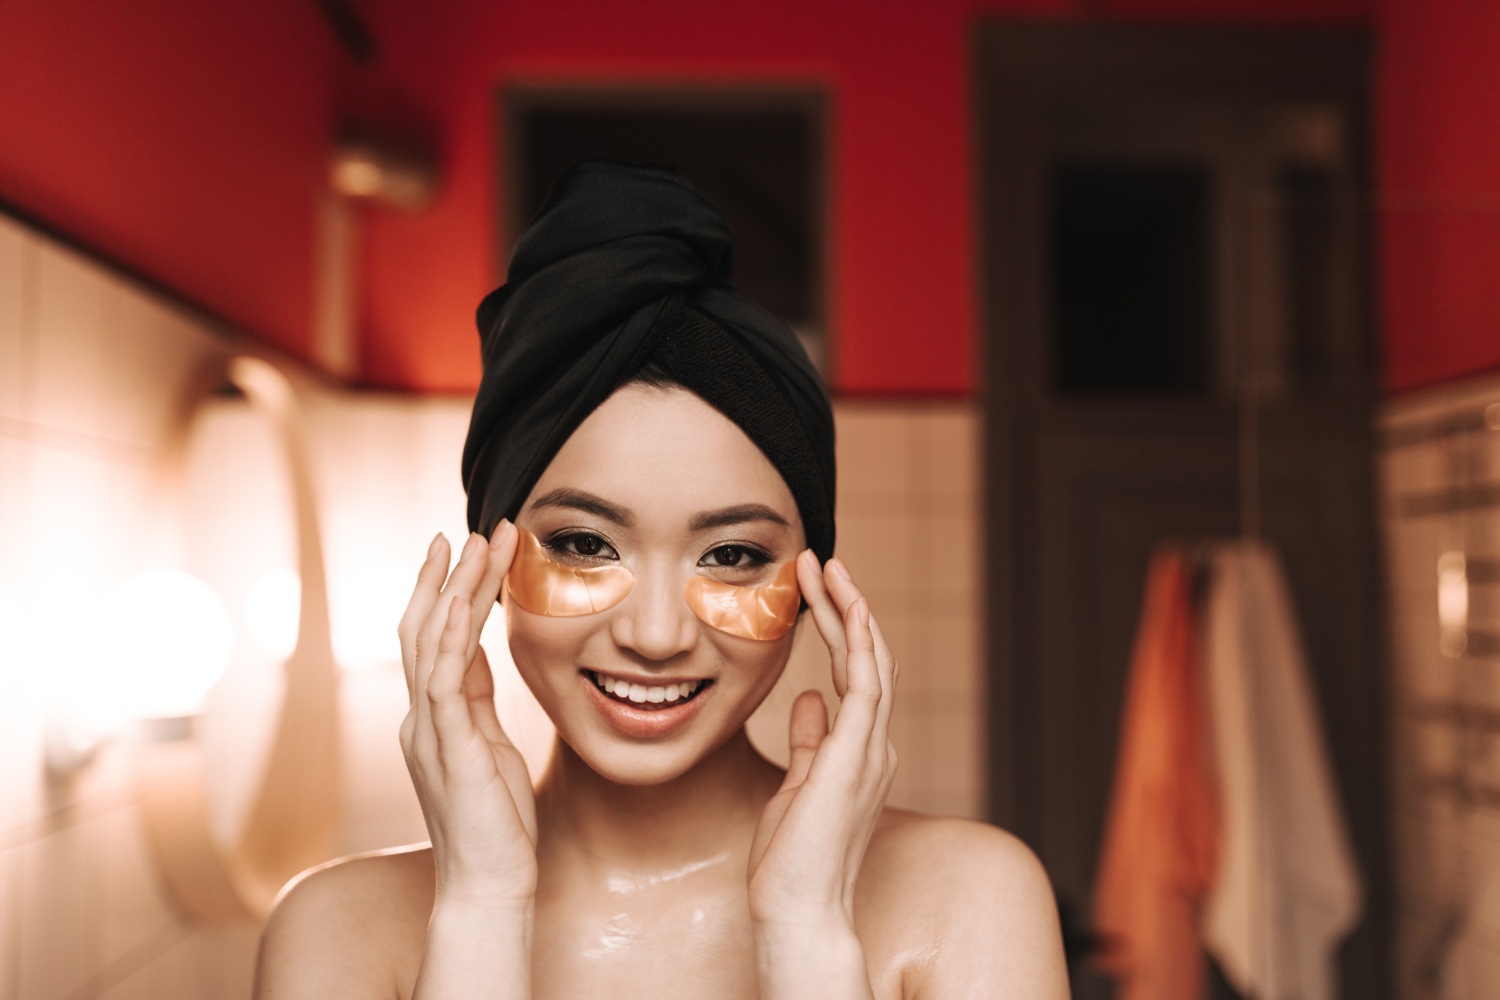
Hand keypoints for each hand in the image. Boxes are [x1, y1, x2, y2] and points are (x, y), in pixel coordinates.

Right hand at [398, 522, 536, 908]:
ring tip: (476, 544)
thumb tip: (474, 649)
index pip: (434, 638)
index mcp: (432, 716)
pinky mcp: (448, 749)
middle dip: (445, 576)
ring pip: (430, 643)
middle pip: (421, 628)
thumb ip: (474, 698)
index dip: (448, 590)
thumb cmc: (495, 821)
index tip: (466, 547)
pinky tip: (455, 604)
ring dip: (453, 589)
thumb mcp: (488, 744)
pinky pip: (440, 683)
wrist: (488, 885)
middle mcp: (420, 717)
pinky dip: (446, 639)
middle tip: (469, 528)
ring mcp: (428, 731)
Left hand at [747, 552, 898, 935]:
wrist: (796, 910)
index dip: (839, 626)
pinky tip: (849, 606)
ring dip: (850, 609)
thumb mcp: (796, 785)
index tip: (814, 588)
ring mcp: (870, 750)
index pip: (855, 673)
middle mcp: (874, 744)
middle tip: (820, 561)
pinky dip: (860, 642)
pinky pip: (866, 686)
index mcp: (859, 750)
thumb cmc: (792, 859)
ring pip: (871, 661)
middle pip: (868, 657)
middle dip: (845, 605)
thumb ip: (810, 739)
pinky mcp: (855, 756)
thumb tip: (809, 697)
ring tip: (827, 567)